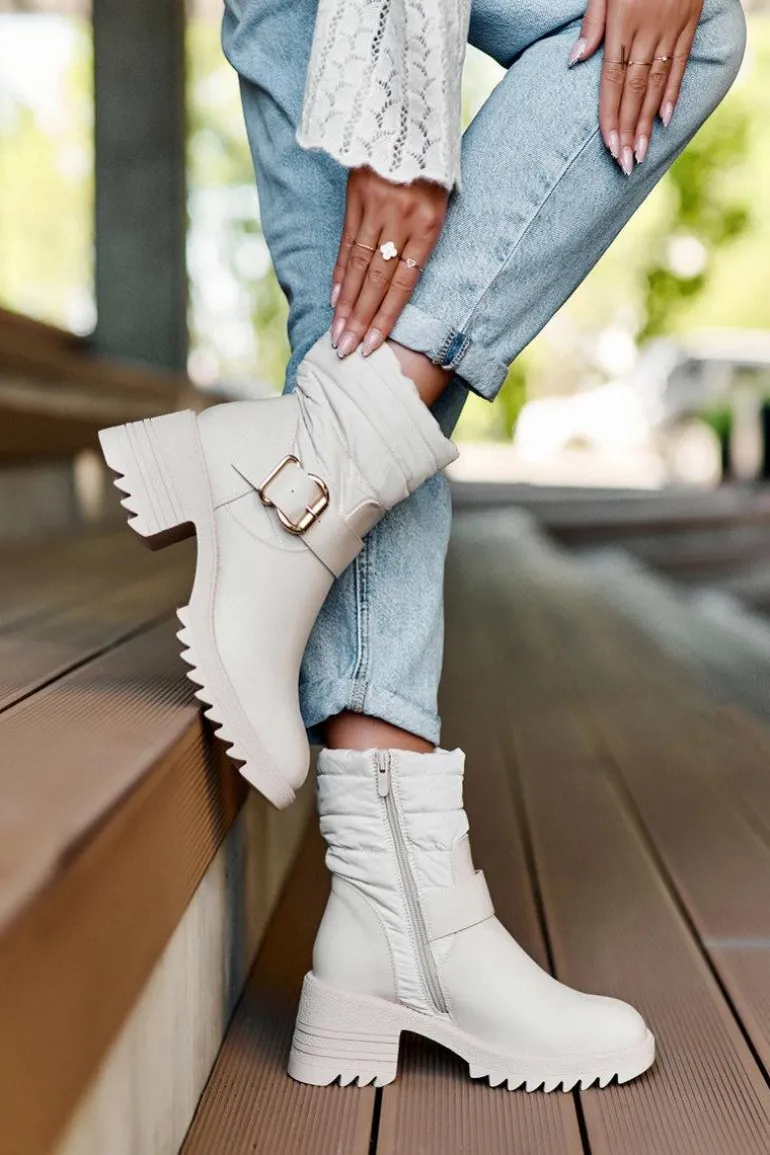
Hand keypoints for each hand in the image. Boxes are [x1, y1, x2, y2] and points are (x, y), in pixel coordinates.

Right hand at [330, 167, 447, 357]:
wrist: (410, 111)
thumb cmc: (433, 165)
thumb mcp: (444, 198)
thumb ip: (424, 238)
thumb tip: (404, 280)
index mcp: (429, 224)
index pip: (404, 283)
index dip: (387, 317)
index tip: (373, 345)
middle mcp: (401, 218)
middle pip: (377, 280)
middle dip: (360, 319)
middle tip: (346, 350)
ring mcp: (376, 207)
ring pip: (358, 265)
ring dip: (346, 304)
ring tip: (337, 333)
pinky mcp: (356, 196)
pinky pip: (347, 242)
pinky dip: (340, 272)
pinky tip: (335, 298)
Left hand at [568, 0, 703, 172]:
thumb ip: (591, 24)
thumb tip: (575, 61)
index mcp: (620, 26)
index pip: (612, 82)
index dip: (610, 117)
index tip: (609, 146)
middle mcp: (645, 32)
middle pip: (634, 91)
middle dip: (628, 130)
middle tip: (624, 163)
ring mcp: (669, 29)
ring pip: (656, 83)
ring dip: (647, 121)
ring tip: (641, 152)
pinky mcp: (688, 23)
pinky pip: (680, 63)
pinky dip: (672, 92)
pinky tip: (664, 119)